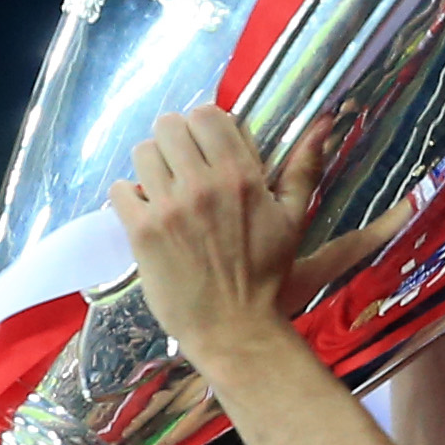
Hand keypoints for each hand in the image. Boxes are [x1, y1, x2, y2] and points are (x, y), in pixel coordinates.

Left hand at [107, 106, 325, 368]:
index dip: (202, 126)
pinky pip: (120, 189)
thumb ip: (303, 167)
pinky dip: (128, 196)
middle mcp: (202, 184)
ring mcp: (169, 207)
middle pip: (169, 126)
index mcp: (241, 175)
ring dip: (150, 167)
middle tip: (180, 166)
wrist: (233, 328)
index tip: (204, 146)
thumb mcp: (293, 218)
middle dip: (173, 142)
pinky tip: (143, 211)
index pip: (207, 115)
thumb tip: (323, 124)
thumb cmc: (266, 276)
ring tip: (161, 188)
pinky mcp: (142, 231)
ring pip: (142, 152)